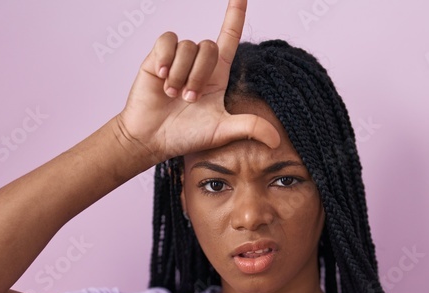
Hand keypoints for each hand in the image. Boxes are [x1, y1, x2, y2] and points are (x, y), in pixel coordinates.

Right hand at [114, 0, 281, 163]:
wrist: (151, 138)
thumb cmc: (185, 135)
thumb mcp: (221, 131)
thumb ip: (249, 128)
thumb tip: (277, 140)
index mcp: (217, 74)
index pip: (229, 36)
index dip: (235, 14)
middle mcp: (198, 63)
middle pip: (208, 47)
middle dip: (199, 75)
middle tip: (188, 100)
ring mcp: (178, 59)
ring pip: (188, 46)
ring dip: (182, 74)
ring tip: (172, 94)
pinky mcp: (158, 57)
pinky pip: (168, 41)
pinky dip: (167, 58)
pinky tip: (162, 76)